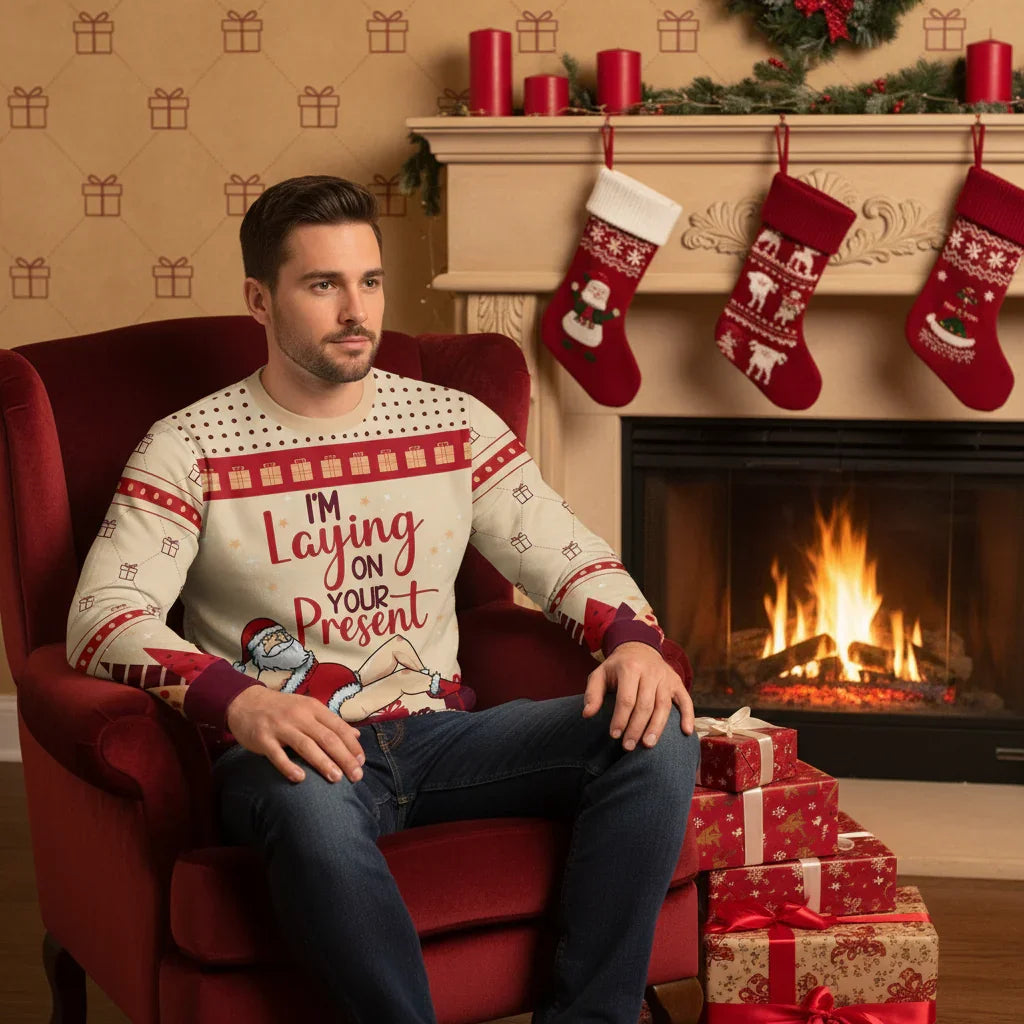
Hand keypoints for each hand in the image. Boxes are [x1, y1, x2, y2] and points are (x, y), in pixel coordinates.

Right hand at [225, 686, 364, 783]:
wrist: (245, 702)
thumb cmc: (282, 709)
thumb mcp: (308, 708)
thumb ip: (331, 722)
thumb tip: (356, 736)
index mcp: (313, 708)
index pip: (338, 727)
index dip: (352, 745)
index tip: (362, 762)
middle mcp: (299, 716)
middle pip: (326, 738)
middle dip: (344, 758)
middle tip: (356, 776)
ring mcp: (280, 727)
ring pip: (306, 746)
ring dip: (323, 763)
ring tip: (336, 778)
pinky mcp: (263, 738)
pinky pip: (277, 755)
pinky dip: (288, 766)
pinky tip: (300, 778)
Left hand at [582, 641, 693, 750]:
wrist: (639, 648)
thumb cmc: (617, 667)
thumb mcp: (600, 674)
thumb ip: (592, 693)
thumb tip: (586, 714)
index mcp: (629, 668)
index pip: (626, 698)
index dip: (620, 718)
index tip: (614, 735)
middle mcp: (650, 672)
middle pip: (645, 704)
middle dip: (636, 728)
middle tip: (628, 747)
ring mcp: (666, 677)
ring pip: (664, 706)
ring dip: (657, 727)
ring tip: (648, 745)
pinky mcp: (677, 682)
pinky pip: (685, 700)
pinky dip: (688, 715)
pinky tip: (686, 732)